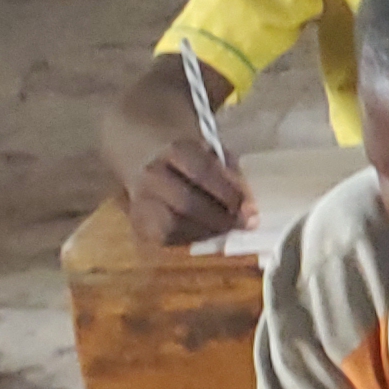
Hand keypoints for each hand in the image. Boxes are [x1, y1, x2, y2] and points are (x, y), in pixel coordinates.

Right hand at [125, 136, 250, 245]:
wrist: (142, 153)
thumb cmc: (186, 153)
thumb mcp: (211, 150)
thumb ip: (229, 173)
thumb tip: (246, 204)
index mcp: (174, 150)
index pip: (203, 173)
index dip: (229, 194)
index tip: (251, 210)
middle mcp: (152, 175)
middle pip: (187, 204)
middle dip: (221, 219)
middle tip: (244, 225)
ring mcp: (139, 200)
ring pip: (173, 226)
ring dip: (206, 232)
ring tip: (226, 229)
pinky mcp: (137, 221)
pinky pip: (164, 237)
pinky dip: (189, 238)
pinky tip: (205, 231)